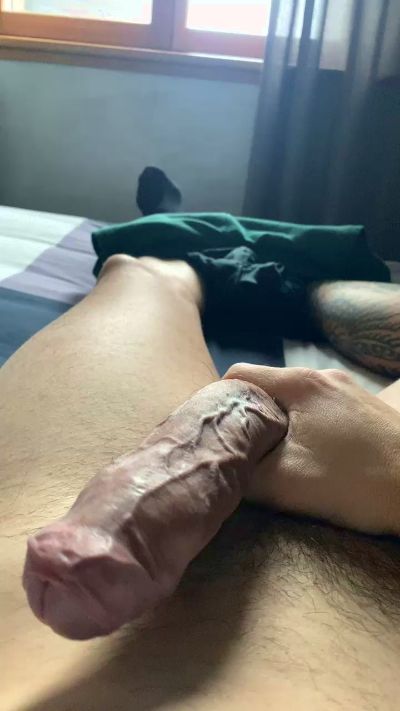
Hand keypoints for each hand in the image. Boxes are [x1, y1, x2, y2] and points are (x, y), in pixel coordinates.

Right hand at [225, 365, 399, 534]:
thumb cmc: (358, 482)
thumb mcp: (287, 484)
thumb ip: (243, 472)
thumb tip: (219, 463)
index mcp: (301, 384)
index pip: (237, 375)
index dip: (217, 403)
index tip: (215, 435)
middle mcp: (323, 377)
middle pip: (265, 388)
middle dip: (248, 418)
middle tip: (242, 453)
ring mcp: (347, 390)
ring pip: (292, 401)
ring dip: (277, 426)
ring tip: (276, 460)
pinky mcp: (364, 409)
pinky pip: (317, 411)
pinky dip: (304, 429)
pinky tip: (312, 458)